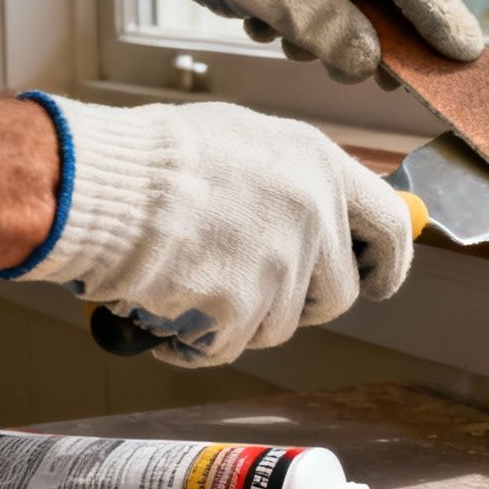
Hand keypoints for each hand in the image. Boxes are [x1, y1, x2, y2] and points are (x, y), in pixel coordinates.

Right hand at [10, 96, 413, 366]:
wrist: (99, 184)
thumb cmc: (156, 157)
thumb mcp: (245, 142)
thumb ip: (294, 181)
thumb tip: (324, 215)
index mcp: (319, 166)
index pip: (389, 226)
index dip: (387, 263)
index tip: (377, 283)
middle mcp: (313, 215)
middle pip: (337, 294)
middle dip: (300, 304)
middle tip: (254, 295)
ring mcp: (280, 264)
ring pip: (279, 326)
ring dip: (239, 320)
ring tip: (189, 285)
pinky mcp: (241, 306)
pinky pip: (228, 346)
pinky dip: (196, 341)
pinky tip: (164, 309)